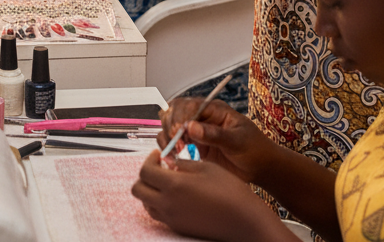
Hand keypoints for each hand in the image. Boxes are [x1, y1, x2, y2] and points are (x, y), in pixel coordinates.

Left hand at [132, 154, 287, 241]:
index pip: (145, 171)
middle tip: (159, 167)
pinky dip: (160, 203)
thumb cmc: (229, 190)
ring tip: (167, 181)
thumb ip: (182, 163)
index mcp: (173, 186)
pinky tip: (176, 195)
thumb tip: (167, 163)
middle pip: (138, 189)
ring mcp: (173, 220)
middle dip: (145, 175)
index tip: (158, 155)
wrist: (245, 221)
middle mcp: (168, 205)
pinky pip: (159, 215)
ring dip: (151, 190)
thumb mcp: (205, 167)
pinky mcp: (180, 229)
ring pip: (146, 204)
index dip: (149, 159)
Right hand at [157, 97, 271, 182]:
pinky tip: (173, 156)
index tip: (178, 131)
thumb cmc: (255, 150)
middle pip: (175, 111)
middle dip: (170, 124)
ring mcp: (197, 130)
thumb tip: (191, 126)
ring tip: (174, 151)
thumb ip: (215, 134)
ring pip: (170, 124)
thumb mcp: (238, 141)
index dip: (180, 116)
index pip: (189, 104)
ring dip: (166, 135)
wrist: (261, 168)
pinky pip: (174, 141)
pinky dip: (169, 146)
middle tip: (175, 142)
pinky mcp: (194, 145)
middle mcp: (202, 117)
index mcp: (214, 109)